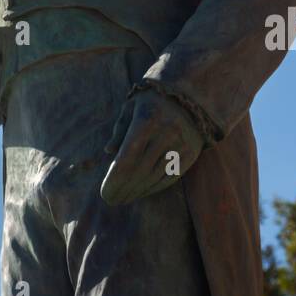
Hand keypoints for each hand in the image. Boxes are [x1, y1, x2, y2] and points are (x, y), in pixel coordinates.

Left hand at [100, 88, 203, 205]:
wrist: (191, 95)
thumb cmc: (152, 100)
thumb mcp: (131, 107)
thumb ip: (120, 130)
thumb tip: (108, 152)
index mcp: (147, 119)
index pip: (127, 158)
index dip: (115, 179)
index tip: (105, 193)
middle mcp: (165, 133)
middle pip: (140, 171)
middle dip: (124, 189)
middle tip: (111, 200)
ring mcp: (180, 144)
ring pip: (155, 176)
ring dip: (138, 191)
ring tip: (124, 198)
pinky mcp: (190, 153)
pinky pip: (170, 177)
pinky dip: (154, 188)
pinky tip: (142, 192)